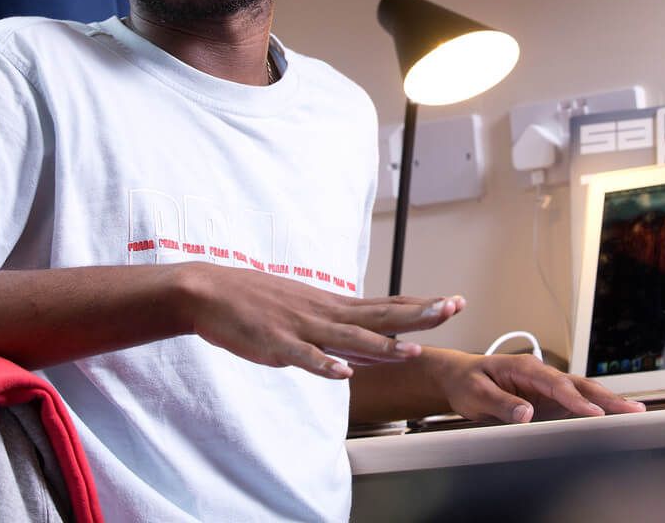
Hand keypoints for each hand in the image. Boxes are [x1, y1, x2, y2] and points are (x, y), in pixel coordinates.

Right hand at [183, 263, 464, 380]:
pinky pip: (303, 357)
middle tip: (453, 308)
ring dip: (381, 347)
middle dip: (418, 315)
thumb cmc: (259, 302)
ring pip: (348, 339)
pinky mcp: (276, 344)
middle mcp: (325, 313)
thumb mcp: (307, 311)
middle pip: (380, 316)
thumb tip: (370, 352)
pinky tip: (342, 374)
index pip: (387, 305)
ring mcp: (302, 328)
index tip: (454, 301)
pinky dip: (323, 365)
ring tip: (411, 351)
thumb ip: (339, 331)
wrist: (211, 290)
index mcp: (334, 306)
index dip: (421, 305)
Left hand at [427, 349, 645, 423]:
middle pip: (579, 385)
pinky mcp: (547, 400)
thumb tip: (527, 414)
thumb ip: (501, 403)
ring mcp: (547, 387)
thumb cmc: (467, 382)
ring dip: (607, 403)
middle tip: (635, 410)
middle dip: (607, 398)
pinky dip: (595, 410)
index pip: (557, 385)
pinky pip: (575, 404)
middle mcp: (541, 375)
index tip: (595, 413)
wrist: (459, 377)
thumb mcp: (477, 394)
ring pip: (582, 393)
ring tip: (635, 413)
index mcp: (525, 368)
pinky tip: (612, 420)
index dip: (576, 400)